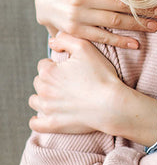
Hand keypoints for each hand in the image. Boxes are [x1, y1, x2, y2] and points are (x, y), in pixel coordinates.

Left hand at [29, 33, 156, 145]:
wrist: (112, 104)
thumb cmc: (101, 75)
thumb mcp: (85, 48)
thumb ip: (65, 39)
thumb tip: (52, 41)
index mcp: (48, 72)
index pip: (44, 65)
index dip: (57, 65)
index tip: (70, 69)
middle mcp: (44, 90)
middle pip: (39, 82)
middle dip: (50, 80)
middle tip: (69, 82)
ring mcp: (47, 109)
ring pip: (35, 101)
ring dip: (44, 97)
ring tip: (60, 96)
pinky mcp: (53, 125)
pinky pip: (36, 124)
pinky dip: (39, 120)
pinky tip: (47, 115)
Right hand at [35, 0, 156, 49]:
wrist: (43, 1)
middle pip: (121, 3)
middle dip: (146, 8)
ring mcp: (77, 15)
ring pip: (115, 21)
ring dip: (138, 25)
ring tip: (156, 25)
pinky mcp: (76, 31)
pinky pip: (102, 38)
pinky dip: (120, 42)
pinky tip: (137, 44)